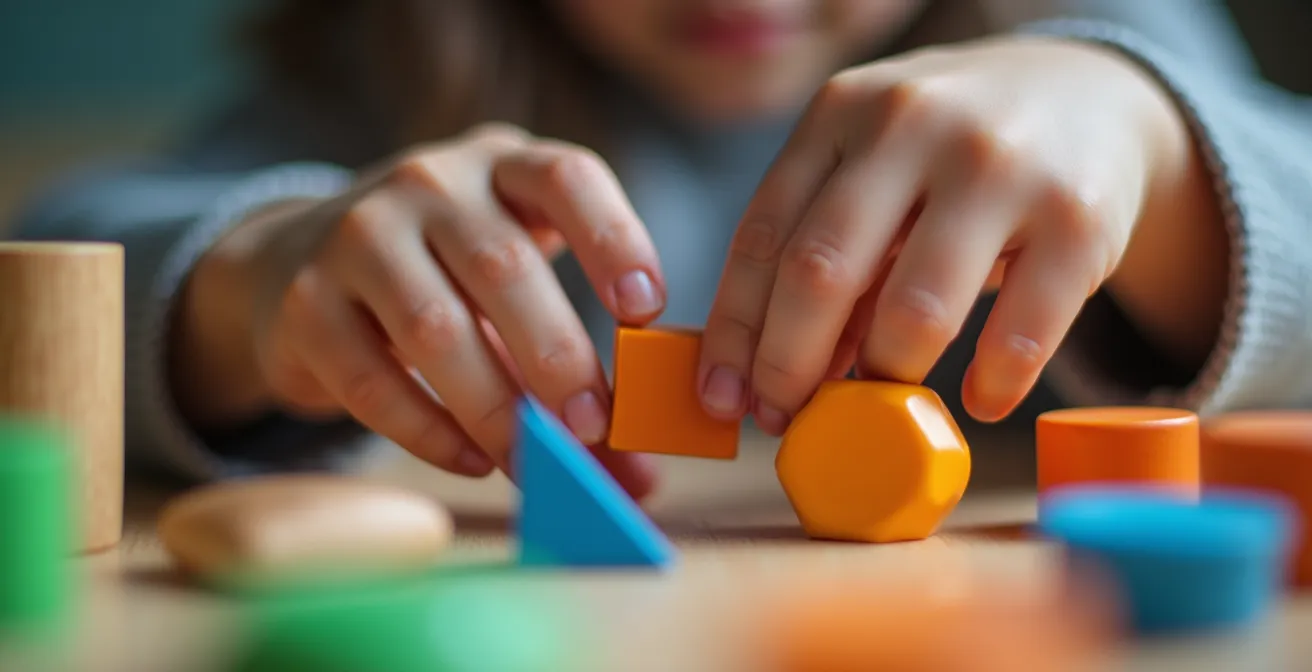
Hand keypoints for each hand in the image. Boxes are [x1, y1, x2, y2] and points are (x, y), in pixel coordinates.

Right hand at [177, 124, 665, 496]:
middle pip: (504, 265)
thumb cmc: (444, 278)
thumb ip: (578, 369)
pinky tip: (471, 461)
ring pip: (435, 327)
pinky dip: (428, 431)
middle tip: (593, 427)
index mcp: (501, 165)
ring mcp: (358, 235)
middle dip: (557, 355)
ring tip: (536, 462)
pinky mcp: (306, 302)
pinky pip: (372, 379)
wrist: (298, 263)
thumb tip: (638, 478)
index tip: (646, 310)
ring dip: (494, 407)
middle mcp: (428, 183)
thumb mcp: (515, 291)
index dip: (613, 239)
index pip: (566, 178)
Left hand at [698, 37, 1198, 431]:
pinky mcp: (1077, 216)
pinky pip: (1021, 329)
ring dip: (883, 379)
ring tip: (879, 410)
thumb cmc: (951, 153)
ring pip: (913, 309)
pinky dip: (993, 382)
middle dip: (788, 365)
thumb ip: (828, 253)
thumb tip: (780, 376)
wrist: (1090, 92)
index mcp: (841, 114)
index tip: (723, 398)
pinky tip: (981, 401)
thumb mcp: (875, 172)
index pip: (762, 237)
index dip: (735, 331)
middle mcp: (911, 126)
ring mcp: (998, 166)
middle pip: (820, 272)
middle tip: (785, 419)